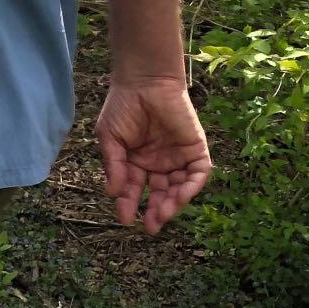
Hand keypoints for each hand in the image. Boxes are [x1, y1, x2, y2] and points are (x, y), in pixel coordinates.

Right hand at [96, 77, 211, 233]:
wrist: (145, 81)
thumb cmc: (123, 106)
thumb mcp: (110, 138)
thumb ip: (114, 165)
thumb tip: (113, 193)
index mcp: (136, 161)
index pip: (134, 188)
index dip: (129, 204)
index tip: (125, 218)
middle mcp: (158, 163)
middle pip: (159, 193)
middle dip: (155, 211)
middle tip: (151, 226)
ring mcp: (178, 158)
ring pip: (179, 188)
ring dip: (173, 203)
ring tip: (163, 214)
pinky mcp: (195, 149)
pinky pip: (198, 174)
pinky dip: (192, 187)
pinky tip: (180, 197)